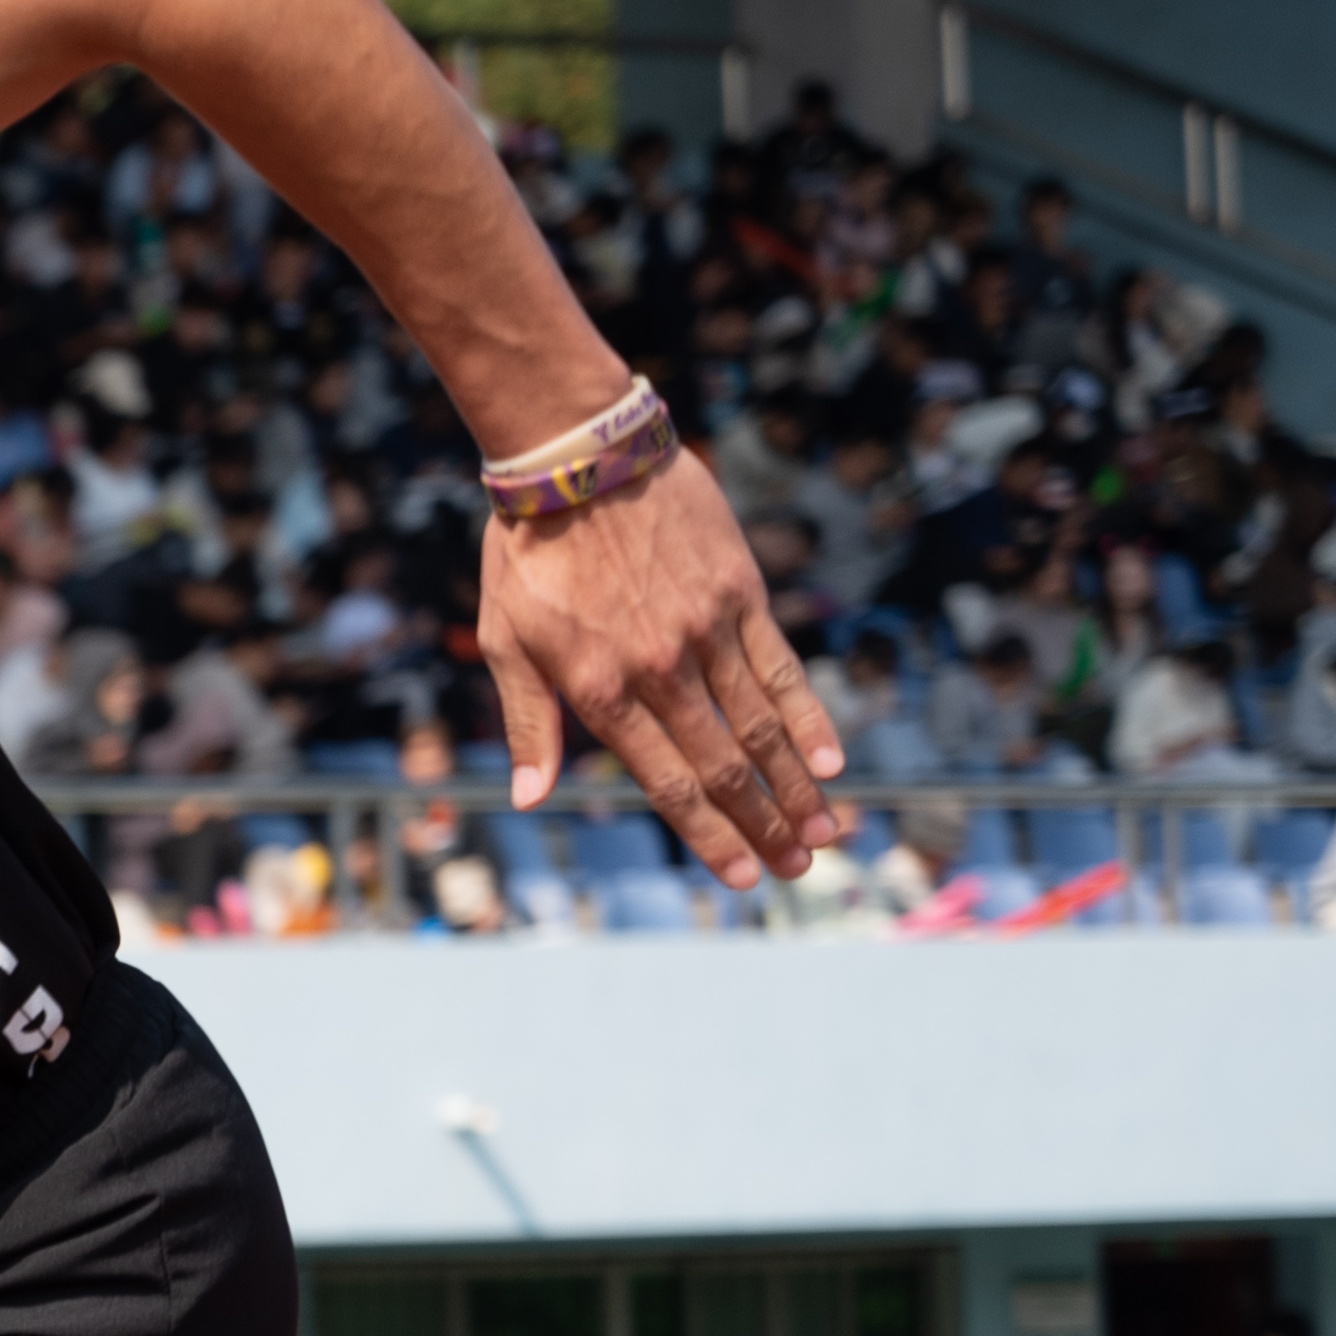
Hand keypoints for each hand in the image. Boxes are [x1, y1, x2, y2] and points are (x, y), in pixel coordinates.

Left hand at [475, 451, 844, 885]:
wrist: (578, 456)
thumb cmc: (529, 554)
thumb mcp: (505, 641)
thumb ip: (529, 723)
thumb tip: (529, 800)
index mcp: (601, 690)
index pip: (666, 783)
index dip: (708, 836)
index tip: (740, 879)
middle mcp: (660, 669)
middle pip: (725, 765)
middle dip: (764, 825)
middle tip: (797, 870)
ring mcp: (706, 630)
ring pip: (763, 725)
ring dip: (797, 786)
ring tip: (827, 833)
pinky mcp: (740, 593)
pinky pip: (781, 666)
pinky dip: (809, 716)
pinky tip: (831, 759)